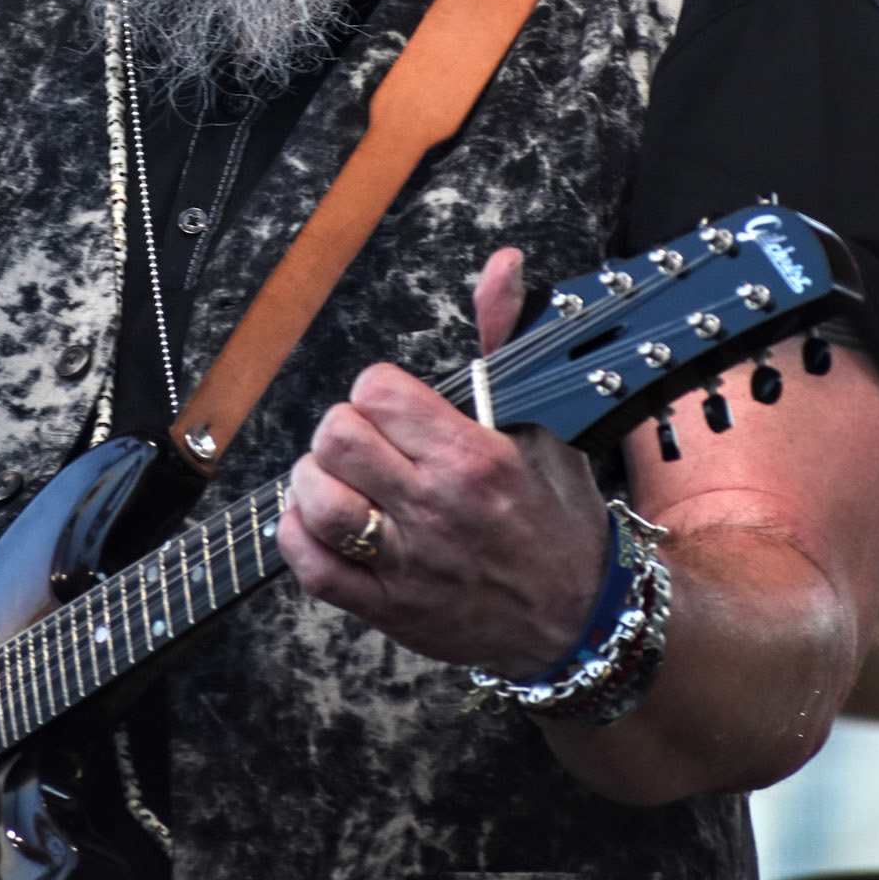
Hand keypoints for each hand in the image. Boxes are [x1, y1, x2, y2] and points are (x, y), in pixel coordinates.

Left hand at [278, 248, 608, 677]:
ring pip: (317, 499)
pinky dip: (299, 536)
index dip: (376, 391)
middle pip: (337, 438)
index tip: (393, 407)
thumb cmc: (558, 516)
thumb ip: (505, 338)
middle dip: (343, 430)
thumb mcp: (542, 422)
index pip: (376, 392)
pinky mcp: (388, 607)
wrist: (579, 614)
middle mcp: (436, 507)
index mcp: (472, 456)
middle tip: (365, 442)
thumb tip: (502, 264)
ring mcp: (409, 562)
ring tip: (338, 478)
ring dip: (315, 481)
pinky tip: (319, 521)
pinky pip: (313, 566)